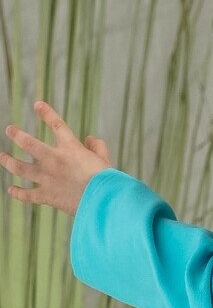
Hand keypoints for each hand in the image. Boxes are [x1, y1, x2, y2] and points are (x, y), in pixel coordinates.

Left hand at [1, 100, 112, 214]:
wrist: (102, 202)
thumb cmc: (107, 182)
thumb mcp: (105, 160)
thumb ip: (97, 146)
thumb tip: (89, 138)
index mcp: (70, 148)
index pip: (56, 125)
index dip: (46, 113)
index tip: (37, 104)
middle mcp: (54, 160)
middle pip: (28, 144)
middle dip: (17, 135)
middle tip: (9, 130)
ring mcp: (48, 178)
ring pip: (21, 168)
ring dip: (9, 161)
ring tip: (2, 157)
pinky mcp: (48, 196)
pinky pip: (29, 195)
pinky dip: (19, 193)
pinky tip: (11, 190)